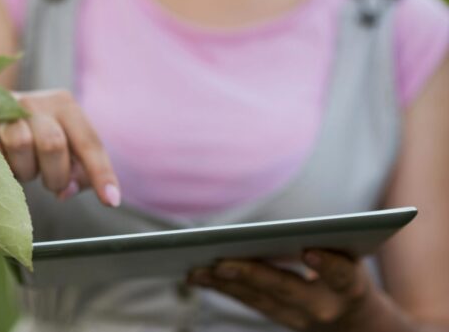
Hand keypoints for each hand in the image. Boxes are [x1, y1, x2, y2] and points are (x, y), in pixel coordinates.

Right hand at [0, 89, 121, 207]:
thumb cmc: (32, 143)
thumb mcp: (62, 151)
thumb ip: (76, 172)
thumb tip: (67, 191)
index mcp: (62, 104)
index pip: (87, 141)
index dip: (100, 173)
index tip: (110, 201)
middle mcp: (32, 101)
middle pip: (53, 143)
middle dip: (56, 175)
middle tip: (52, 185)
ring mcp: (0, 111)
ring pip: (20, 146)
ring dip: (25, 171)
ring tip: (23, 169)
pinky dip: (2, 170)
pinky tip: (2, 168)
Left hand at [188, 250, 379, 330]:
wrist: (356, 324)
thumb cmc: (349, 275)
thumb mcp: (352, 257)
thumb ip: (331, 242)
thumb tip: (297, 230)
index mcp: (351, 288)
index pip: (342, 276)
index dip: (326, 265)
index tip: (309, 251)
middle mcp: (324, 307)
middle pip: (285, 289)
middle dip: (251, 275)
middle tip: (221, 263)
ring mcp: (299, 318)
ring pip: (258, 299)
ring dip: (224, 284)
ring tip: (196, 270)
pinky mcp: (279, 317)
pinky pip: (248, 301)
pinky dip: (221, 287)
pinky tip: (197, 275)